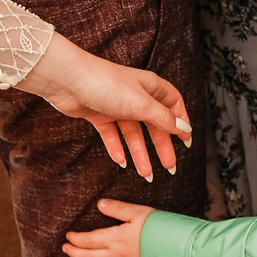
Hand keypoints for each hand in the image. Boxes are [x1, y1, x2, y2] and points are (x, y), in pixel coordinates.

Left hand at [17, 37, 190, 181]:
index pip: (173, 104)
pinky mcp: (100, 114)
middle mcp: (136, 96)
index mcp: (151, 87)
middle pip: (155, 123)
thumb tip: (184, 127)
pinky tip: (121, 162)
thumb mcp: (142, 104)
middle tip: (170, 166)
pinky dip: (117, 148)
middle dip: (162, 145)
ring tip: (146, 174)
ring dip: (140, 153)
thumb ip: (163, 118)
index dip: (181, 122)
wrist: (70, 81)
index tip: (187, 141)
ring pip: (134, 133)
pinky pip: (113, 135)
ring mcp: (118, 106)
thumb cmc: (107, 84)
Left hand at [64, 200, 152, 256]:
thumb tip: (100, 204)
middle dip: (75, 253)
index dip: (76, 239)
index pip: (88, 240)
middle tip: (66, 249)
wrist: (179, 249)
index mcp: (116, 239)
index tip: (68, 236)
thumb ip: (118, 209)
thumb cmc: (160, 227)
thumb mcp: (138, 212)